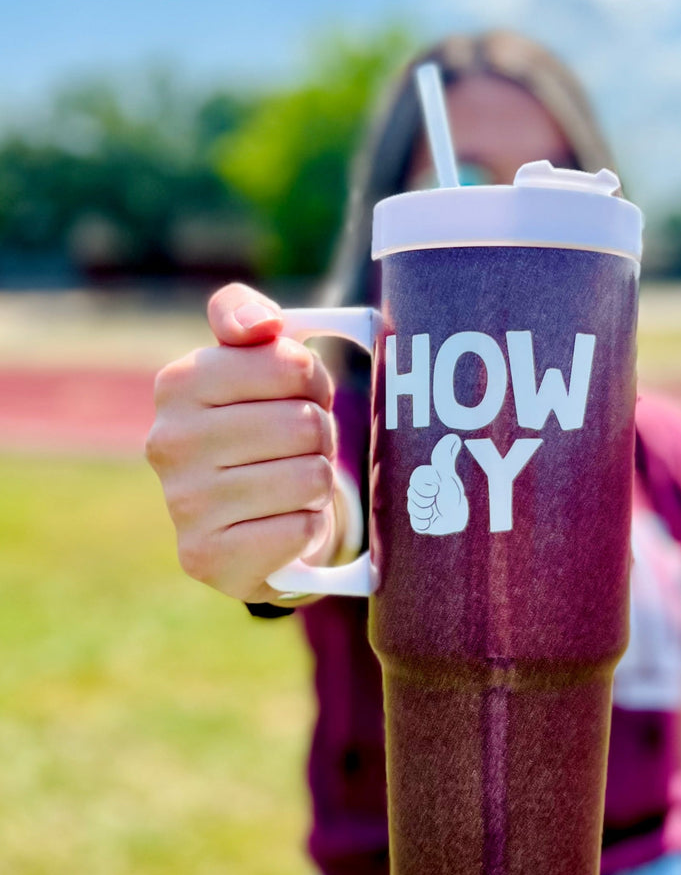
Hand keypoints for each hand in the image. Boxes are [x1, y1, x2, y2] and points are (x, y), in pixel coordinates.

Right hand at [145, 283, 343, 603]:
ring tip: (291, 485)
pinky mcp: (207, 559)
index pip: (292, 365)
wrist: (247, 519)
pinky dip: (309, 527)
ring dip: (318, 482)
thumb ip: (244, 316)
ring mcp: (183, 504)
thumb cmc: (259, 427)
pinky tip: (283, 524)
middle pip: (305, 424)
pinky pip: (302, 530)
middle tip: (299, 448)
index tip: (300, 396)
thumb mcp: (252, 361)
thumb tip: (259, 325)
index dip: (314, 383)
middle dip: (320, 436)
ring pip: (311, 477)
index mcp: (179, 382)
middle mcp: (168, 442)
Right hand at [406, 433, 468, 534]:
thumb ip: (444, 456)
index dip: (426, 485)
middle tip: (437, 499)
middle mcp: (418, 494)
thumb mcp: (447, 473)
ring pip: (413, 509)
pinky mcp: (421, 523)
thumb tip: (453, 437)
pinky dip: (425, 522)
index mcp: (422, 481)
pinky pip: (416, 524)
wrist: (460, 514)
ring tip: (436, 510)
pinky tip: (433, 520)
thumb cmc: (453, 492)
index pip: (416, 480)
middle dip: (427, 498)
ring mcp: (418, 509)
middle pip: (412, 495)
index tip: (438, 486)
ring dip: (427, 510)